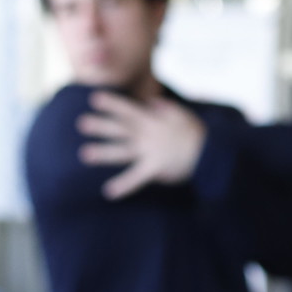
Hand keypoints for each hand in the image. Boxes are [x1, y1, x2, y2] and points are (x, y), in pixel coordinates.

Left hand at [76, 92, 207, 198]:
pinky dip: (123, 185)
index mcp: (153, 121)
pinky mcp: (156, 168)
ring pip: (123, 151)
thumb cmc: (196, 135)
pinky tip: (108, 192)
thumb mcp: (182, 115)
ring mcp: (151, 151)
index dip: (112, 104)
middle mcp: (148, 135)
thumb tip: (151, 101)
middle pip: (120, 129)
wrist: (211, 153)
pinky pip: (137, 178)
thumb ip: (165, 108)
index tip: (94, 99)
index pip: (128, 110)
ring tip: (84, 154)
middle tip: (80, 123)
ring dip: (103, 153)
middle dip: (101, 125)